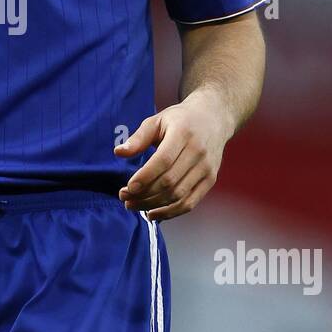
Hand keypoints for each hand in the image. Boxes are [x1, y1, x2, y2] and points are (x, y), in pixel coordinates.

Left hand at [114, 90, 231, 221]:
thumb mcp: (157, 121)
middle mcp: (198, 152)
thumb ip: (138, 138)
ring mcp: (206, 168)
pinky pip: (190, 203)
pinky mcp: (210, 180)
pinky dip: (171, 212)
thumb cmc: (180, 120)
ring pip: (178, 195)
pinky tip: (153, 213)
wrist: (213, 118)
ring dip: (153, 205)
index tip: (128, 188)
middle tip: (125, 198)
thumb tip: (118, 152)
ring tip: (134, 205)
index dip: (145, 177)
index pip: (163, 161)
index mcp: (183, 134)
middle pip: (169, 181)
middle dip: (144, 194)